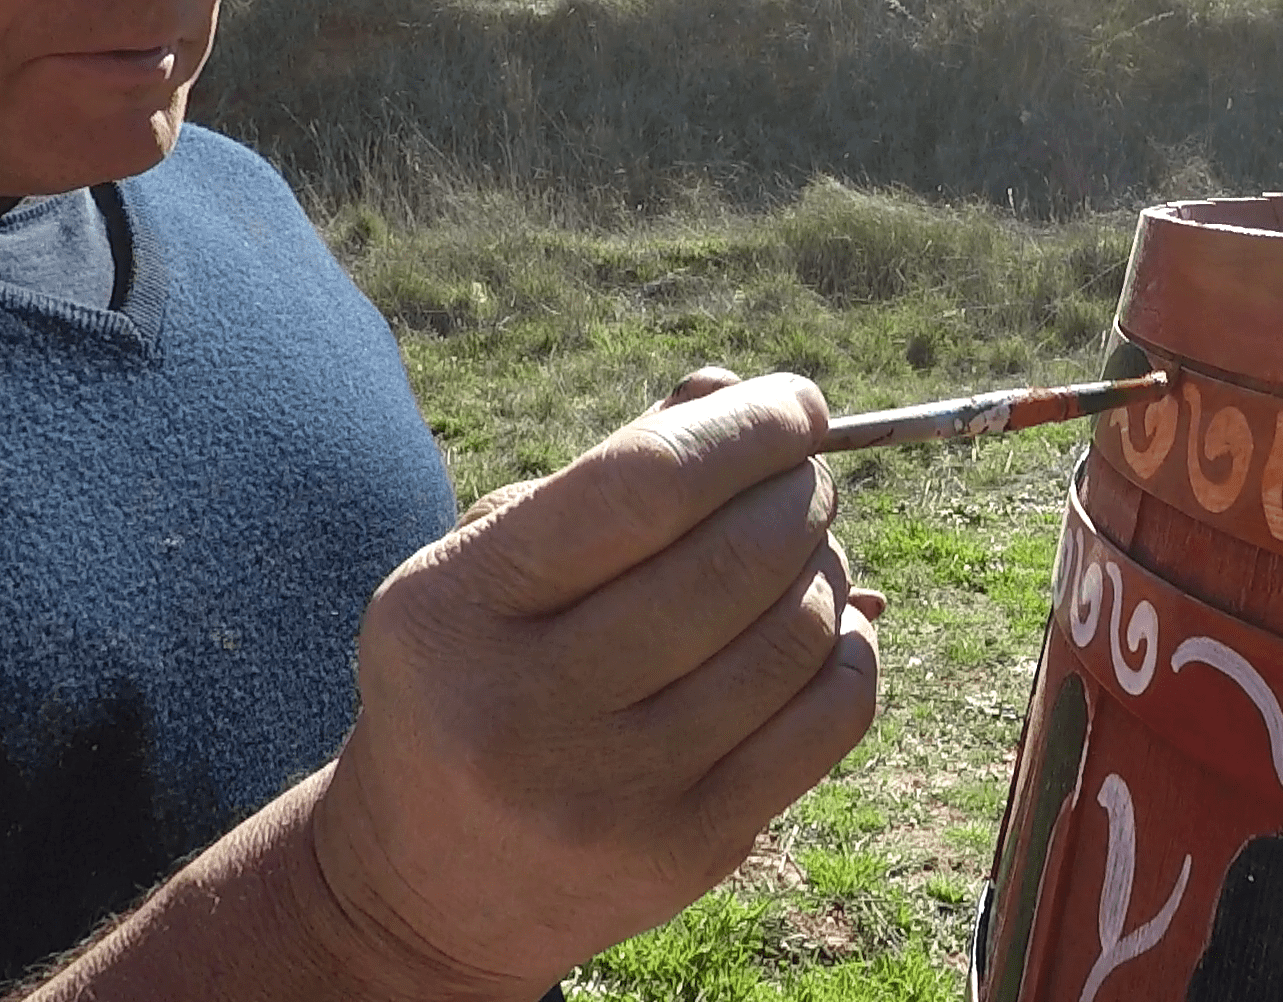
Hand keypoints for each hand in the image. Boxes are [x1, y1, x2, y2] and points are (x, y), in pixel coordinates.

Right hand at [311, 372, 881, 999]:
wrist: (430, 892)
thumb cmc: (476, 682)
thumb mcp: (494, 567)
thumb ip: (608, 471)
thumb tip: (729, 390)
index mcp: (457, 611)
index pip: (644, 487)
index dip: (746, 430)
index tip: (798, 403)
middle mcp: (525, 709)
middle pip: (734, 561)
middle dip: (800, 493)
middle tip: (807, 477)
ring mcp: (613, 793)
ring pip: (793, 637)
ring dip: (828, 567)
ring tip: (807, 551)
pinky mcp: (688, 851)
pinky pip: (829, 720)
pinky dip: (851, 649)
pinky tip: (830, 628)